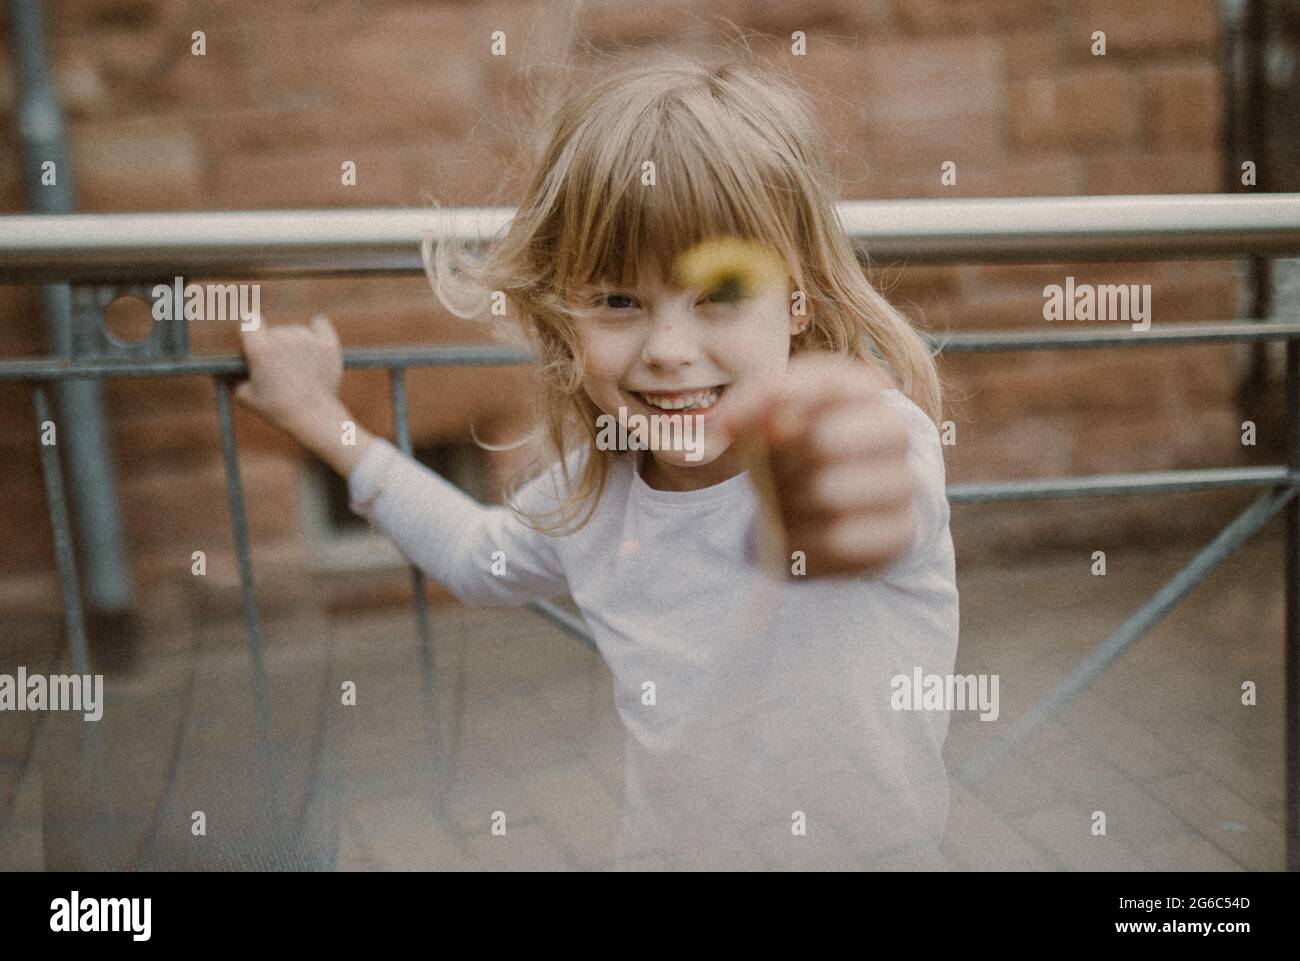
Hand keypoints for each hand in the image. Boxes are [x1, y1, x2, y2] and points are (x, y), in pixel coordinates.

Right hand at [234, 313, 343, 434]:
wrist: (313, 416)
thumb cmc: (277, 409)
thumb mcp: (246, 397)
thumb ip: (232, 378)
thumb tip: (222, 369)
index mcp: (260, 347)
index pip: (250, 320)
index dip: (251, 333)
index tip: (254, 344)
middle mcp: (283, 337)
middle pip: (274, 330)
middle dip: (274, 344)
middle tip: (279, 367)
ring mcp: (307, 338)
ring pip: (296, 330)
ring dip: (295, 342)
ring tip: (299, 368)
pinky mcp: (328, 342)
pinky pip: (320, 323)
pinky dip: (317, 331)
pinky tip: (315, 343)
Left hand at [717, 353, 915, 577]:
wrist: (827, 509)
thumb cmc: (793, 454)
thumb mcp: (765, 424)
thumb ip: (748, 411)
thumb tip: (725, 422)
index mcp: (862, 388)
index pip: (825, 381)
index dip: (773, 402)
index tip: (729, 424)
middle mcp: (892, 429)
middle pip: (822, 441)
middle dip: (779, 463)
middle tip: (770, 475)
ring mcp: (902, 481)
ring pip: (828, 494)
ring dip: (788, 505)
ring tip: (785, 505)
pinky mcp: (901, 531)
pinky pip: (839, 539)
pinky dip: (804, 541)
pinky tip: (798, 534)